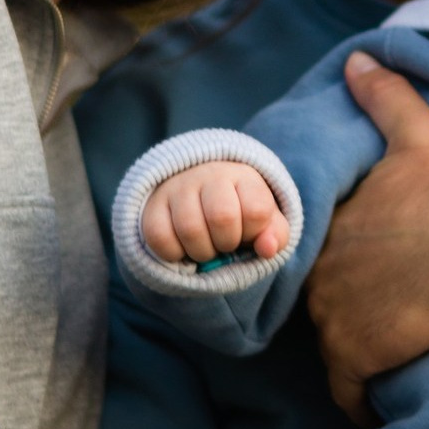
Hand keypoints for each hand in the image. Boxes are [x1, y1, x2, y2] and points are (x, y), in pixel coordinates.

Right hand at [143, 162, 289, 262]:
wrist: (196, 191)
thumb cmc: (237, 211)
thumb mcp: (264, 221)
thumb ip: (275, 235)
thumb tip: (267, 248)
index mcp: (243, 176)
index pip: (257, 210)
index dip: (254, 233)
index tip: (248, 233)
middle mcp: (210, 174)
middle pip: (222, 217)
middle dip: (227, 243)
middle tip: (225, 244)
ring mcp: (178, 187)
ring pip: (190, 229)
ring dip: (202, 251)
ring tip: (205, 247)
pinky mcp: (153, 204)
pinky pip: (160, 237)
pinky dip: (174, 254)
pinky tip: (183, 248)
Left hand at [306, 52, 428, 423]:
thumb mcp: (420, 134)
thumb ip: (384, 97)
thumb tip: (357, 59)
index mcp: (335, 222)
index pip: (325, 247)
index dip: (345, 258)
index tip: (367, 268)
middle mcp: (321, 270)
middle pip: (323, 293)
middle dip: (345, 302)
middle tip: (380, 310)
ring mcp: (333, 317)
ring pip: (333, 338)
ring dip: (354, 346)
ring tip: (386, 351)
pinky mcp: (355, 358)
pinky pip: (346, 389)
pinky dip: (358, 395)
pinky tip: (376, 398)